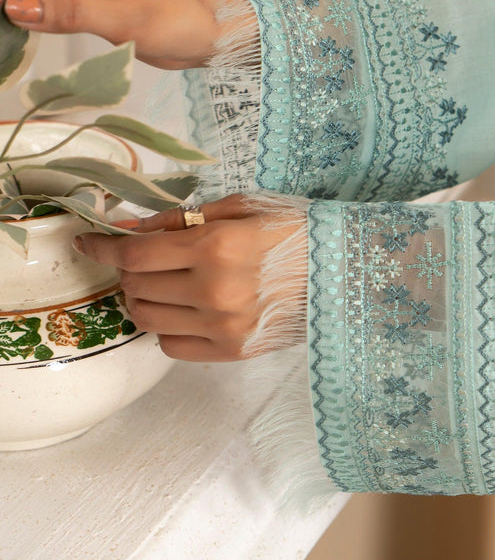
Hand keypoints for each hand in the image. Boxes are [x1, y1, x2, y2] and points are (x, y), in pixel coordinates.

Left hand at [73, 195, 304, 360]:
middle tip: (144, 257)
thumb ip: (178, 219)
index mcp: (217, 247)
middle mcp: (215, 291)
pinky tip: (186, 307)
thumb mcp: (238, 208)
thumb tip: (125, 228)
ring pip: (148, 319)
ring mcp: (224, 326)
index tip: (87, 242)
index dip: (103, 247)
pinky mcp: (232, 351)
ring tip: (163, 283)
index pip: (136, 254)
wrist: (342, 271)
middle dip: (129, 270)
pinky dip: (167, 326)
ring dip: (143, 299)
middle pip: (137, 287)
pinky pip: (172, 345)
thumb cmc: (292, 230)